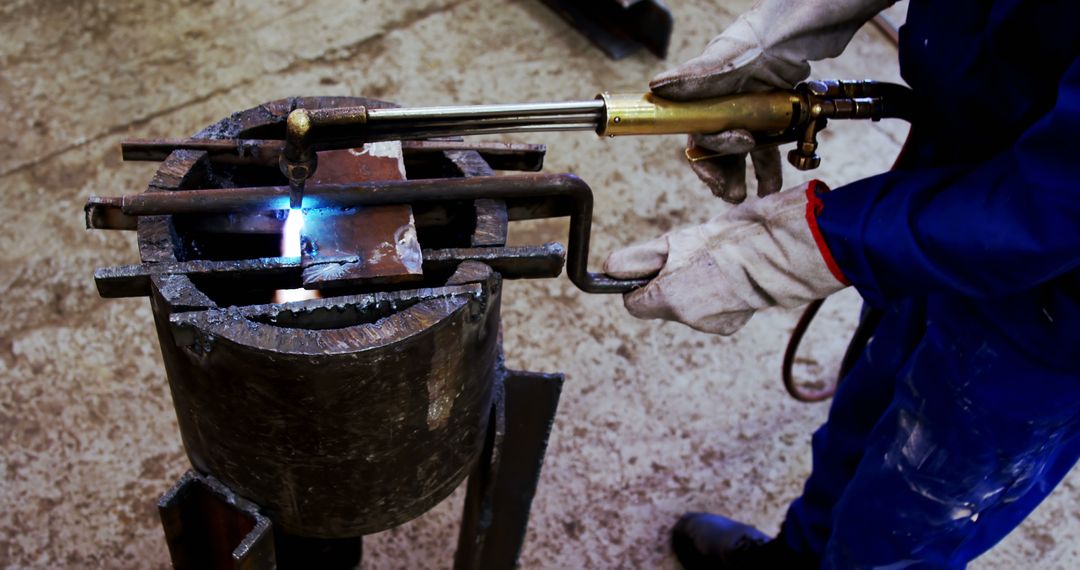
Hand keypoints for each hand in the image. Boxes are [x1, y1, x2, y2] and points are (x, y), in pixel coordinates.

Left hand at [603, 181, 848, 334]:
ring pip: (686, 309)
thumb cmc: (725, 241)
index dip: (639, 285)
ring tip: (712, 266)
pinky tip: (727, 277)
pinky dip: (713, 296)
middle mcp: (688, 320)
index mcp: (669, 299)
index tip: (653, 269)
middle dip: (667, 286)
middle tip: (688, 260)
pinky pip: (710, 311)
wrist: (776, 251)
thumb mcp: (675, 242)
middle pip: (661, 306)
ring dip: (692, 290)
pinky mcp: (730, 326)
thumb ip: (638, 258)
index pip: (634, 305)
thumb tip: (609, 268)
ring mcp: (711, 325)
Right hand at [651, 0, 892, 202]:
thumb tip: (655, 89)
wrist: (802, 31)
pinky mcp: (775, 114)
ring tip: (759, 192)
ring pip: (746, 151)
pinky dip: (773, 163)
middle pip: (719, 150)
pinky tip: (776, 181)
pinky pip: (772, 144)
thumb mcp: (726, 59)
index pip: (697, 137)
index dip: (704, 162)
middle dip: (726, 175)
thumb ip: (694, 77)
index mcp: (707, 97)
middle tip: (735, 195)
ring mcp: (751, 111)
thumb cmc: (760, 38)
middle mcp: (726, 106)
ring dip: (750, 173)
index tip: (715, 179)